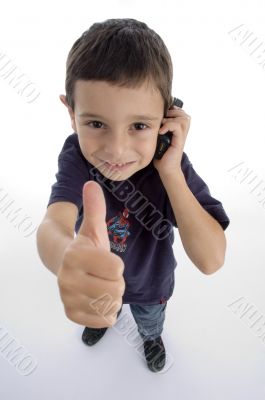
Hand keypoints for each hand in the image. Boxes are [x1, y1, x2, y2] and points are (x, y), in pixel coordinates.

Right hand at [57, 181, 124, 327]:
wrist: (64, 265)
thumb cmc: (86, 246)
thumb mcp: (93, 228)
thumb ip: (95, 208)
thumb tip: (92, 184)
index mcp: (75, 255)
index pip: (116, 269)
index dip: (116, 264)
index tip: (106, 260)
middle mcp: (67, 278)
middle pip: (116, 289)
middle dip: (116, 282)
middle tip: (103, 275)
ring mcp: (67, 298)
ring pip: (111, 306)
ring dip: (112, 297)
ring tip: (100, 285)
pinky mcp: (71, 314)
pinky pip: (103, 320)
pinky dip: (106, 312)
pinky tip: (97, 299)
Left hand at [153, 105, 190, 176]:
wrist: (166, 170)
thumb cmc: (161, 156)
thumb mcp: (158, 139)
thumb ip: (158, 129)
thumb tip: (149, 119)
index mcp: (178, 131)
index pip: (182, 114)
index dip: (174, 110)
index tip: (163, 113)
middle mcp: (182, 133)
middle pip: (185, 115)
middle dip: (173, 113)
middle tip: (163, 119)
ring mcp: (181, 138)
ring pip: (183, 119)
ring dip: (171, 119)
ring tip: (162, 125)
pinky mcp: (179, 142)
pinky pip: (178, 128)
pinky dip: (169, 126)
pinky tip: (161, 131)